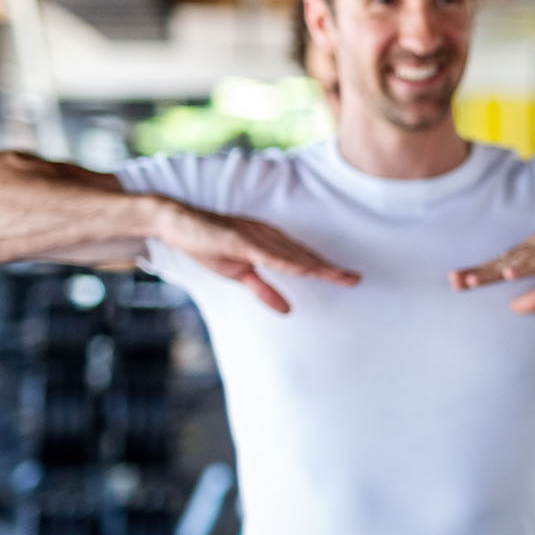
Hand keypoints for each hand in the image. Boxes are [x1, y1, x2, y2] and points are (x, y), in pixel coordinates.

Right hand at [158, 203, 360, 313]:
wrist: (178, 225)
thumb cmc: (210, 244)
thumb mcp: (240, 273)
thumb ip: (265, 290)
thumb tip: (287, 310)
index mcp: (272, 244)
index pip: (304, 260)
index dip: (328, 269)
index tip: (350, 279)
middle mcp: (269, 237)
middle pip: (305, 256)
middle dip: (330, 268)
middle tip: (356, 279)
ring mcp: (254, 235)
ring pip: (291, 254)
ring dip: (315, 265)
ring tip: (337, 276)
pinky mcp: (238, 237)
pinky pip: (266, 252)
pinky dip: (284, 261)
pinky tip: (300, 269)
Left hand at [452, 214, 534, 312]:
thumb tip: (515, 309)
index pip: (502, 264)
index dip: (479, 272)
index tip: (454, 281)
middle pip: (506, 261)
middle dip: (481, 272)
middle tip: (455, 281)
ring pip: (523, 260)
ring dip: (500, 270)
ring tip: (477, 281)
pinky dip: (530, 265)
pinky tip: (514, 272)